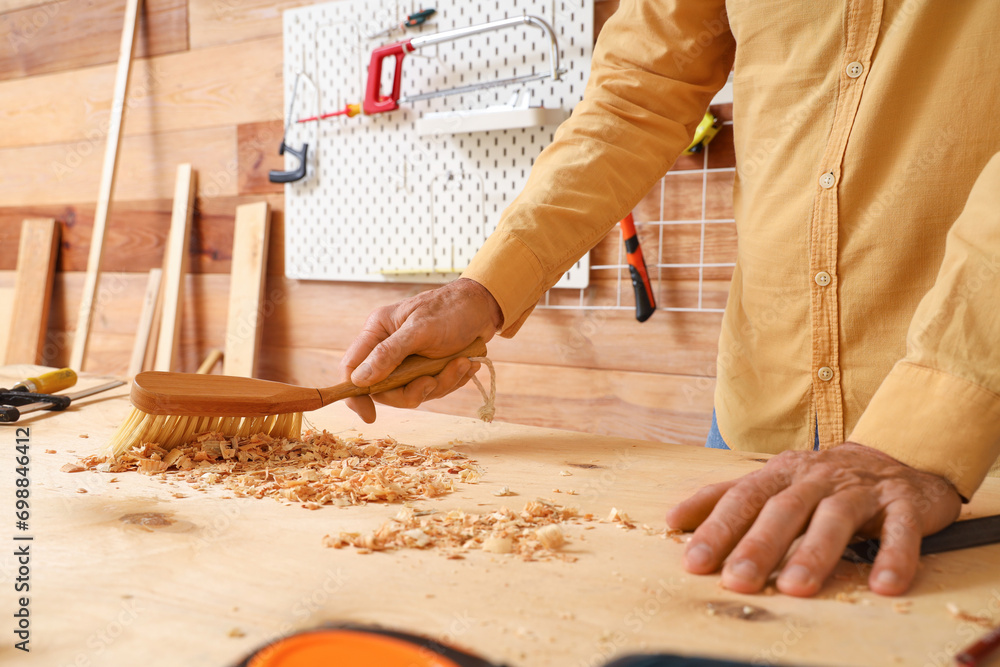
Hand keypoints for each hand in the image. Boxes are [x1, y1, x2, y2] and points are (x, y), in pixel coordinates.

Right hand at [340, 278, 502, 422]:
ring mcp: (409, 359)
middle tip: (433, 381)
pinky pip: (433, 388)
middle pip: (385, 389)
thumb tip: (360, 379)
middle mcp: (388, 347)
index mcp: (378, 331)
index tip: (369, 415)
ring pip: (413, 391)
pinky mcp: (428, 367)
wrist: (485, 307)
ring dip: (440, 383)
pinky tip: (465, 363)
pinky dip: (451, 380)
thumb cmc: (451, 309)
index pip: (352, 368)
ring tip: (461, 363)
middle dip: (413, 390)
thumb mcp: (420, 330)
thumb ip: (388, 354)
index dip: (355, 394)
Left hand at [666, 442, 960, 596]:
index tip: (693, 561)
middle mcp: (817, 478)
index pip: (743, 498)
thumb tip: (673, 520)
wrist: (898, 455)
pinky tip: (884, 586)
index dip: (717, 528)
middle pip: (783, 509)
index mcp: (781, 474)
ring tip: (796, 589)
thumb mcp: (773, 482)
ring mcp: (862, 488)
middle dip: (758, 546)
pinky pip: (900, 530)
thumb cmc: (823, 480)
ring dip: (815, 553)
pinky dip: (894, 556)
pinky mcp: (905, 503)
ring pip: (835, 517)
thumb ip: (726, 499)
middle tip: (738, 582)